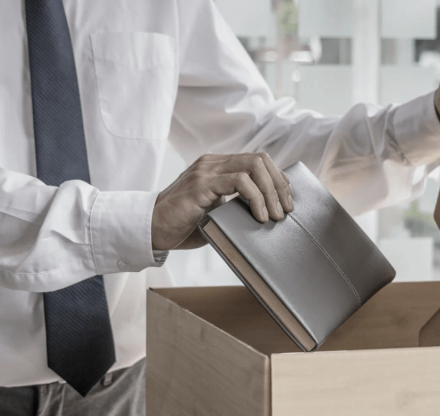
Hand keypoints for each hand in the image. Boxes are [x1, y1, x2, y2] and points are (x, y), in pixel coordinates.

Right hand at [152, 153, 293, 250]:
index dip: (277, 179)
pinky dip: (255, 198)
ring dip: (271, 192)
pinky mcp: (201, 184)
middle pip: (260, 160)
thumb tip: (267, 213)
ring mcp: (206, 171)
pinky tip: (258, 216)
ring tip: (275, 216)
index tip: (287, 201)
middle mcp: (212, 163)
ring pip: (253, 167)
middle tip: (286, 211)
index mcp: (217, 167)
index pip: (257, 161)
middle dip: (279, 185)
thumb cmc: (182, 225)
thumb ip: (236, 206)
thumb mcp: (216, 213)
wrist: (152, 230)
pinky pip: (239, 181)